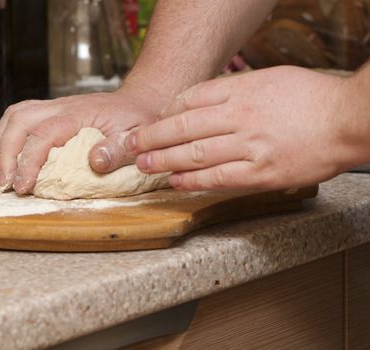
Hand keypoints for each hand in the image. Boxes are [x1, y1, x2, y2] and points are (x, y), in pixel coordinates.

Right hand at [0, 83, 166, 193]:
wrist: (140, 101)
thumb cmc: (138, 120)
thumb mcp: (137, 137)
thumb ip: (117, 150)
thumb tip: (94, 162)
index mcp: (79, 114)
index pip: (43, 135)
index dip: (28, 162)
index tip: (22, 187)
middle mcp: (61, 106)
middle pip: (19, 120)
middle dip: (4, 153)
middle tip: (2, 183)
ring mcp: (55, 106)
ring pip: (15, 115)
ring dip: (0, 143)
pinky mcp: (51, 111)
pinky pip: (20, 117)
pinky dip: (7, 136)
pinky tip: (7, 156)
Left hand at [126, 66, 364, 190]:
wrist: (348, 120)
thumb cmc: (311, 98)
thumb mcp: (269, 79)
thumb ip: (234, 90)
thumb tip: (199, 101)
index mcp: (242, 91)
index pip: (190, 100)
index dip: (166, 113)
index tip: (152, 122)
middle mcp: (240, 117)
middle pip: (183, 127)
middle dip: (152, 137)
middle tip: (131, 145)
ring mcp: (249, 146)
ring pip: (195, 153)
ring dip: (164, 160)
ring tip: (143, 165)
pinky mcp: (261, 173)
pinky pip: (218, 178)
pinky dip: (192, 181)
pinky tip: (175, 182)